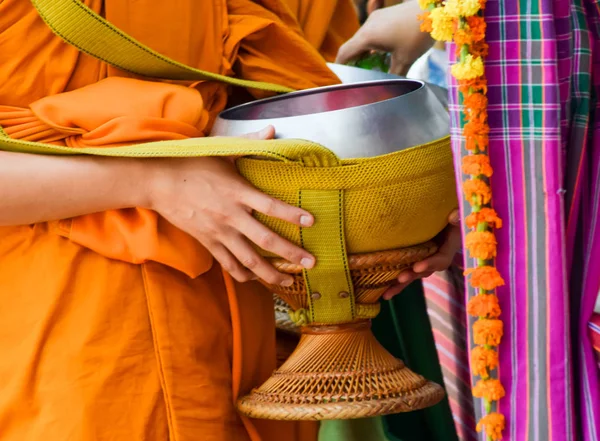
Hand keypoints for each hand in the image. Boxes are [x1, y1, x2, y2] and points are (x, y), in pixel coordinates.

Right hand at [146, 126, 314, 285]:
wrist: (159, 182)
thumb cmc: (191, 164)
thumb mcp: (222, 150)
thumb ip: (251, 142)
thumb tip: (273, 131)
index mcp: (237, 191)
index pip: (271, 205)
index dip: (292, 214)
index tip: (312, 222)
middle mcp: (231, 215)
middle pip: (266, 239)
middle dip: (290, 253)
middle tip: (311, 262)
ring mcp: (219, 232)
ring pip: (249, 260)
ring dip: (270, 274)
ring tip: (288, 282)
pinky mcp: (208, 243)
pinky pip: (229, 264)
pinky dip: (244, 275)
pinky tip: (257, 280)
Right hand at [335, 1, 433, 75]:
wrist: (434, 11)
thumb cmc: (417, 34)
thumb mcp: (404, 60)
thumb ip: (393, 76)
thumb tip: (387, 91)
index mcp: (368, 37)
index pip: (344, 53)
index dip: (340, 66)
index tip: (340, 77)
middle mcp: (368, 26)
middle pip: (353, 46)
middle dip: (354, 62)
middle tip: (357, 76)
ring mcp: (377, 18)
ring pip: (363, 39)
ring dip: (365, 53)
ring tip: (372, 66)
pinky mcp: (385, 16)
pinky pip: (373, 32)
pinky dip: (373, 44)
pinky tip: (383, 53)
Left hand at [382, 209, 460, 299]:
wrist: (443, 212)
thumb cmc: (451, 210)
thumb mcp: (458, 211)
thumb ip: (458, 215)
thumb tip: (454, 216)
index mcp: (449, 245)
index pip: (442, 258)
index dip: (430, 263)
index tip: (417, 267)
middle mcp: (438, 255)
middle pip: (426, 270)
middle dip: (413, 275)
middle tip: (401, 278)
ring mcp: (426, 258)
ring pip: (414, 273)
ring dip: (401, 283)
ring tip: (387, 293)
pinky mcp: (415, 257)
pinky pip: (406, 269)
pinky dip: (395, 280)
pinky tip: (383, 290)